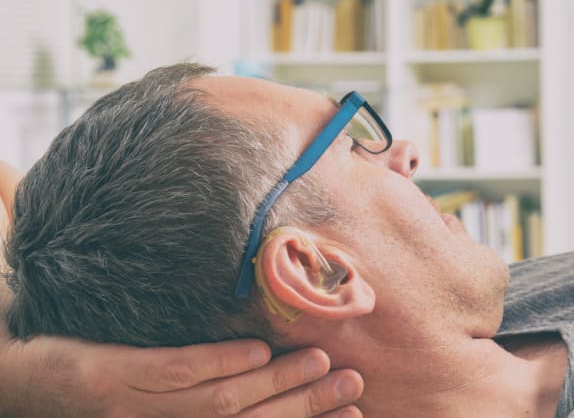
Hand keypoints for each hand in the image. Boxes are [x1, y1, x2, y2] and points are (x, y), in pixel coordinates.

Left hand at [0, 334, 363, 416]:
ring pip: (221, 403)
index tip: (354, 416)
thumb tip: (262, 378)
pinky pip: (174, 372)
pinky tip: (256, 350)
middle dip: (307, 409)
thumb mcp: (154, 414)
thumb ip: (202, 401)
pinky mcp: (111, 381)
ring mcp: (136, 414)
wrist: (18, 386)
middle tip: (353, 388)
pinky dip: (219, 362)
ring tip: (322, 364)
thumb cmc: (93, 406)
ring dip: (278, 384)